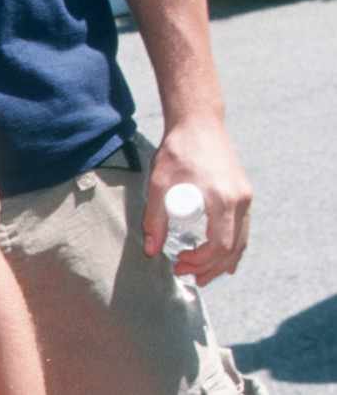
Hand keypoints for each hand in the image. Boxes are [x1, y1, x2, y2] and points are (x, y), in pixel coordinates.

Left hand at [142, 119, 250, 285]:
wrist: (199, 122)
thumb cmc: (177, 150)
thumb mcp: (159, 183)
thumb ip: (154, 218)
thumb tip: (151, 251)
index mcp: (221, 198)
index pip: (218, 245)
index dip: (200, 261)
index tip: (179, 263)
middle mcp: (239, 200)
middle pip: (232, 248)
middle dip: (210, 267)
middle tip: (186, 274)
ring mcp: (246, 197)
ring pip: (241, 241)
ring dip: (223, 262)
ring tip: (201, 275)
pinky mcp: (245, 193)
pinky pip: (243, 229)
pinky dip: (234, 248)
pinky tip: (225, 261)